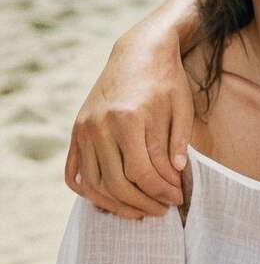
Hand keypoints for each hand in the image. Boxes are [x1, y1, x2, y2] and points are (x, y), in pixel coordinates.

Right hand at [65, 25, 193, 217]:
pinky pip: (74, 172)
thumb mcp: (181, 108)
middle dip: (143, 203)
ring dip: (117, 204)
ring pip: (93, 183)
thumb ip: (176, 144)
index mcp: (128, 118)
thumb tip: (174, 178)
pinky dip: (89, 192)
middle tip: (162, 209)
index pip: (142, 172)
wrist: (139, 52)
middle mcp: (100, 126)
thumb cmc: (166, 80)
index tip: (177, 198)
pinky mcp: (76, 131)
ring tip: (140, 210)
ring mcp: (83, 129)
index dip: (161, 191)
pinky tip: (110, 200)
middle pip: (117, 183)